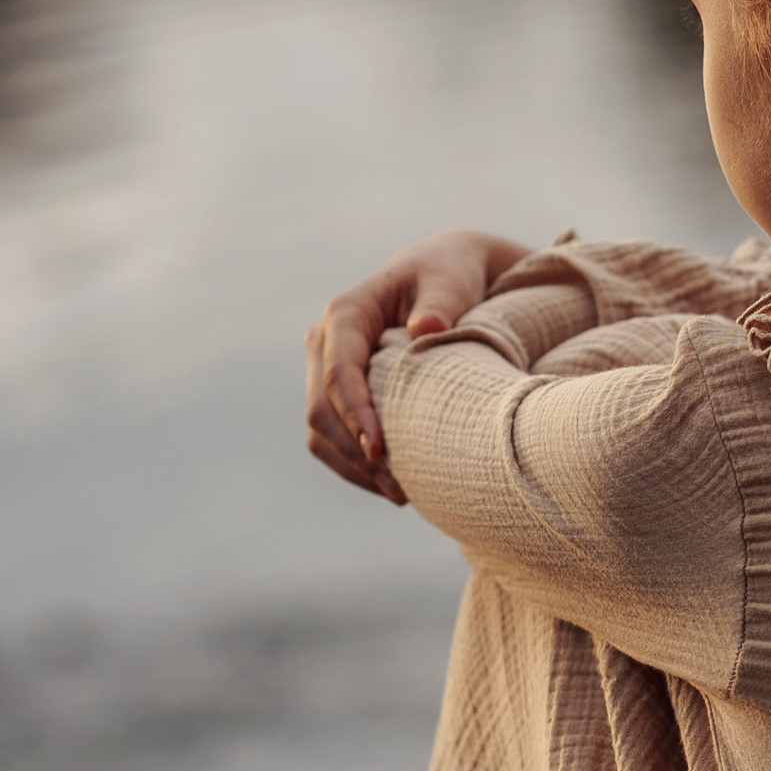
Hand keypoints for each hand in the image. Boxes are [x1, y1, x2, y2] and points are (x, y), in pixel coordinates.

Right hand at [303, 228, 526, 499]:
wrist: (439, 274)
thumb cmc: (449, 275)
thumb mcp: (450, 280)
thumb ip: (441, 302)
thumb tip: (425, 328)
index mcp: (345, 313)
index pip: (339, 373)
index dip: (356, 415)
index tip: (381, 452)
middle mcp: (324, 341)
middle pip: (321, 410)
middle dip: (355, 454)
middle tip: (400, 490)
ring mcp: (324, 368)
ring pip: (320, 430)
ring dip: (353, 467)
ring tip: (400, 495)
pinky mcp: (335, 391)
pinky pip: (331, 436)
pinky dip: (355, 465)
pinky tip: (390, 484)